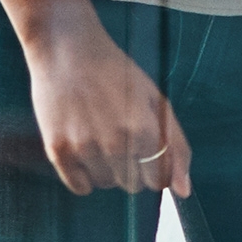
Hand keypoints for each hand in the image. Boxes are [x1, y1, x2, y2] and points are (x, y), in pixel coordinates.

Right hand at [25, 13, 186, 196]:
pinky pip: (80, 187)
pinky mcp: (58, 150)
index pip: (158, 180)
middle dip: (131, 166)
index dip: (153, 166)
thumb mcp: (155, 100)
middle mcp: (115, 143)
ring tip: (98, 135)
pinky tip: (82, 145)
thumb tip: (184, 191)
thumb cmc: (116, 73)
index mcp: (144, 130)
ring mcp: (84, 148)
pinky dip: (83, 175)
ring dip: (106, 169)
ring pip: (106, 185)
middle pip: (132, 185)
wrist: (66, 49)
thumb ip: (176, 147)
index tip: (143, 147)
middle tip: (117, 133)